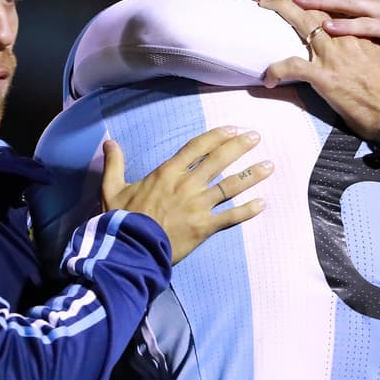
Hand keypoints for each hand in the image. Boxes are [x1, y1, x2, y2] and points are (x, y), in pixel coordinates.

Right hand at [101, 127, 271, 263]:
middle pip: (218, 160)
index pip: (197, 147)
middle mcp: (186, 185)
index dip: (216, 136)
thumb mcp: (112, 188)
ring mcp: (198, 206)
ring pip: (230, 186)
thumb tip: (109, 141)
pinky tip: (262, 204)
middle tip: (257, 137)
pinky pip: (231, 217)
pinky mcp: (204, 227)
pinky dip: (247, 210)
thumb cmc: (121, 219)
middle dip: (239, 147)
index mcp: (167, 173)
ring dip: (251, 175)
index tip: (232, 129)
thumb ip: (114, 163)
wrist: (129, 250)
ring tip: (269, 166)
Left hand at [260, 0, 379, 141]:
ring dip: (280, 13)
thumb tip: (369, 37)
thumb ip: (377, 41)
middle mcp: (348, 37)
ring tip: (263, 10)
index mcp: (363, 31)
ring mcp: (336, 55)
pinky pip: (293, 66)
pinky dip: (277, 69)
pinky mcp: (326, 77)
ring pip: (303, 24)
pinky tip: (269, 78)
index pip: (335, 4)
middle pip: (315, 7)